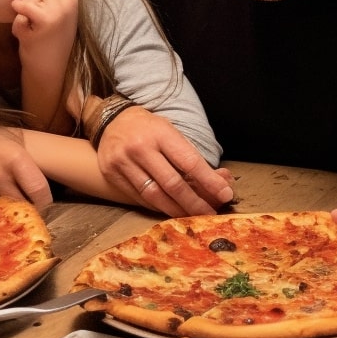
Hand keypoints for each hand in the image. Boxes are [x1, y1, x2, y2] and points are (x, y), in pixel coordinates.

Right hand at [0, 122, 52, 208]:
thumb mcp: (16, 141)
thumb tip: (52, 181)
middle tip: (32, 205)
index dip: (46, 201)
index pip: (39, 192)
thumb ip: (31, 163)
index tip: (45, 201)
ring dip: (12, 210)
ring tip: (13, 201)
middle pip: (23, 205)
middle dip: (30, 208)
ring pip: (6, 211)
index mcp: (14, 159)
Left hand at [11, 0, 77, 73]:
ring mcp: (59, 10)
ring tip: (30, 28)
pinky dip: (18, 21)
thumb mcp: (53, 15)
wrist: (49, 71)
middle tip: (30, 19)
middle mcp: (68, 1)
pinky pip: (21, 6)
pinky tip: (27, 33)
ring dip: (22, 11)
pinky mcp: (46, 19)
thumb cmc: (47, 43)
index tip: (31, 6)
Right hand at [96, 106, 234, 216]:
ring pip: (154, 195)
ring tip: (192, 217)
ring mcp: (123, 162)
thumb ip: (194, 157)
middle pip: (172, 183)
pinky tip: (170, 210)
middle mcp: (140, 147)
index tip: (225, 194)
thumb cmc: (150, 128)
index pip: (190, 161)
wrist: (112, 120)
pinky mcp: (111, 174)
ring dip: (176, 210)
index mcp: (161, 133)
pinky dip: (157, 206)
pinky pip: (138, 198)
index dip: (209, 181)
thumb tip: (224, 180)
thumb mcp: (173, 133)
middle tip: (210, 215)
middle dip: (194, 203)